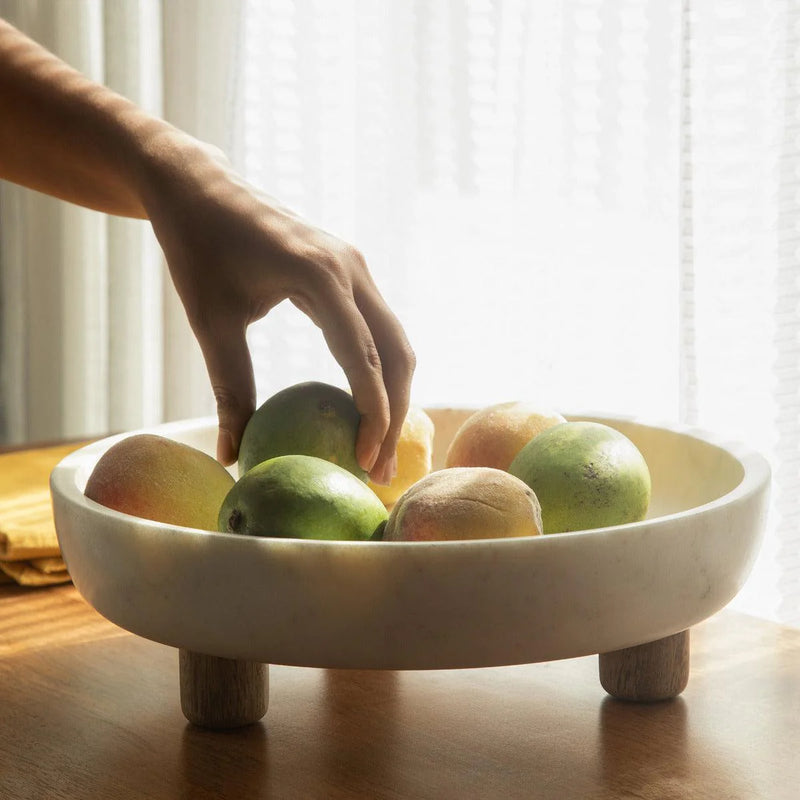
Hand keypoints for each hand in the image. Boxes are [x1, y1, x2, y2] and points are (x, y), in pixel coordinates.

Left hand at [136, 133, 414, 484]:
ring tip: (378, 448)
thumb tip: (230, 456)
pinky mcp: (350, 272)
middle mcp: (351, 268)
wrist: (200, 187)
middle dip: (396, 413)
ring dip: (394, 395)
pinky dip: (380, 371)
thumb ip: (229, 387)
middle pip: (395, 352)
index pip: (363, 355)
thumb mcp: (210, 321)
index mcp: (319, 274)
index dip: (373, 412)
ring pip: (394, 341)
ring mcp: (356, 267)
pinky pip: (378, 328)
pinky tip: (365, 406)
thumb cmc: (198, 248)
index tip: (365, 462)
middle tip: (380, 470)